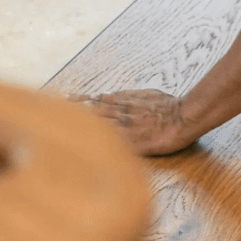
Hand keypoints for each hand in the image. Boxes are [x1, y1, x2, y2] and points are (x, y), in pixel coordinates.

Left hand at [70, 89, 196, 155]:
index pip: (100, 100)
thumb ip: (132, 96)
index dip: (83, 101)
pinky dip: (97, 143)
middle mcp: (123, 112)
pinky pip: (111, 143)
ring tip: (65, 123)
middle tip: (57, 110)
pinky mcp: (132, 142)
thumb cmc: (171, 107)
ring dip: (83, 124)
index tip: (67, 100)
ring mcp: (127, 127)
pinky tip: (85, 145)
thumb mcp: (151, 94)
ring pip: (100, 125)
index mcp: (128, 101)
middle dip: (76, 112)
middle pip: (94, 111)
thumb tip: (112, 95)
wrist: (183, 118)